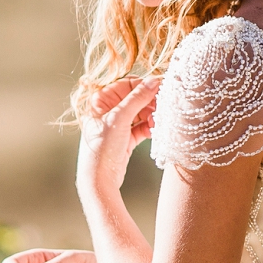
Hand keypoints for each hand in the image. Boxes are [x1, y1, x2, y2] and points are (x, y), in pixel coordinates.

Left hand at [77, 75, 160, 195]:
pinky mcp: (125, 138)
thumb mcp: (119, 119)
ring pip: (141, 113)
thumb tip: (154, 81)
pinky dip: (150, 128)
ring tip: (157, 123)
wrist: (99, 180)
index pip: (127, 85)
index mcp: (101, 101)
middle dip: (151, 103)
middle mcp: (108, 111)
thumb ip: (137, 98)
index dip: (144, 86)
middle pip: (136, 99)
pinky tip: (155, 131)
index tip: (161, 88)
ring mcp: (117, 125)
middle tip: (164, 107)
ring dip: (152, 116)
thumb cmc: (101, 148)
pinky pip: (142, 127)